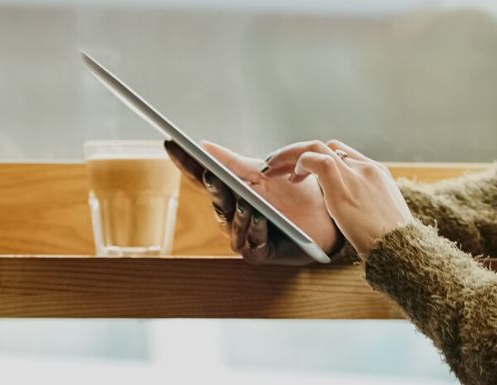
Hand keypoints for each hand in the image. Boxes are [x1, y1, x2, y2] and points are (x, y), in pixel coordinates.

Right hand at [164, 140, 339, 265]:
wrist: (326, 215)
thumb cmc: (292, 195)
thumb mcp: (261, 174)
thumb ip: (230, 162)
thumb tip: (201, 145)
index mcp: (229, 194)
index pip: (201, 177)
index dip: (185, 161)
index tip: (171, 142)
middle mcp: (231, 216)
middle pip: (216, 201)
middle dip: (214, 188)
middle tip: (210, 173)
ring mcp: (244, 236)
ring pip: (232, 224)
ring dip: (236, 211)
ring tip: (242, 198)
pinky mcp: (261, 253)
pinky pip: (253, 243)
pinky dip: (256, 229)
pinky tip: (260, 216)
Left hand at [263, 140, 413, 256]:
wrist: (400, 248)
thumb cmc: (392, 242)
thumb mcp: (382, 216)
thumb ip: (367, 205)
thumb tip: (352, 213)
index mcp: (378, 174)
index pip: (345, 154)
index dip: (322, 159)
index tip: (307, 171)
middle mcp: (366, 168)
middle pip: (329, 147)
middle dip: (303, 153)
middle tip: (284, 166)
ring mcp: (354, 174)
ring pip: (317, 148)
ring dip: (292, 155)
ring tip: (275, 167)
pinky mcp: (341, 185)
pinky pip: (313, 160)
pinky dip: (298, 163)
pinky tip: (292, 176)